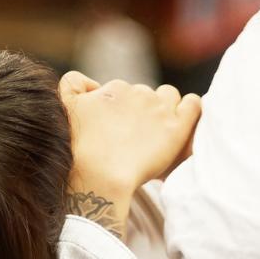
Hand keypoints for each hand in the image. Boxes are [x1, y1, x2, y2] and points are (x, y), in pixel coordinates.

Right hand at [60, 73, 201, 196]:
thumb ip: (74, 84)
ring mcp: (159, 110)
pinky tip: (185, 119)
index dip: (122, 110)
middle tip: (136, 137)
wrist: (100, 176)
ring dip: (166, 107)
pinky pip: (194, 104)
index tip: (119, 129)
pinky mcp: (177, 127)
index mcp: (114, 89)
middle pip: (146, 95)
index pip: (124, 93)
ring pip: (169, 96)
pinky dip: (191, 107)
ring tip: (159, 130)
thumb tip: (93, 82)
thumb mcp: (65, 106)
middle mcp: (138, 93)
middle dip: (143, 111)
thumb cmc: (79, 148)